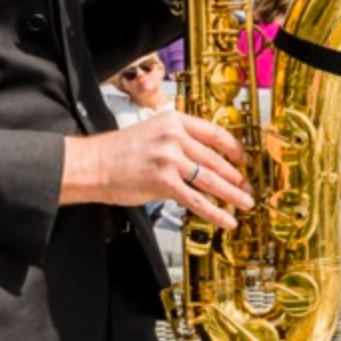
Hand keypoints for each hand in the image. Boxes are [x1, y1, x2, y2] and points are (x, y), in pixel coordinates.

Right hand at [62, 111, 253, 229]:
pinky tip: (227, 219)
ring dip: (232, 194)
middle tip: (248, 187)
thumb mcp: (153, 132)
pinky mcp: (163, 181)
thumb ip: (179, 140)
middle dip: (236, 176)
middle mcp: (175, 136)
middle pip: (216, 158)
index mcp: (174, 120)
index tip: (244, 160)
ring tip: (245, 203)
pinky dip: (215, 212)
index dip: (235, 149)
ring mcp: (170, 158)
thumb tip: (204, 158)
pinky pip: (196, 200)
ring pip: (211, 179)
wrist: (93, 164)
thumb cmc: (119, 152)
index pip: (215, 133)